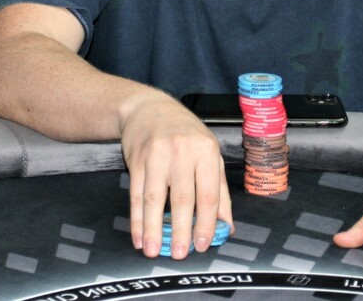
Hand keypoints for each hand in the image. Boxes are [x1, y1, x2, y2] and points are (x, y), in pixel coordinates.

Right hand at [120, 90, 232, 258]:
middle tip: (181, 254)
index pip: (208, 193)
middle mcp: (182, 152)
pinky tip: (139, 236)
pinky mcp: (137, 161)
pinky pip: (136, 194)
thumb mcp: (209, 152)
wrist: (148, 108)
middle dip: (181, 229)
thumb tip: (226, 225)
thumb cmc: (185, 132)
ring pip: (155, 198)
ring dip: (153, 228)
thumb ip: (219, 189)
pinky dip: (137, 219)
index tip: (203, 244)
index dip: (206, 222)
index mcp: (206, 151)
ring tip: (154, 251)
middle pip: (182, 198)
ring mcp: (157, 156)